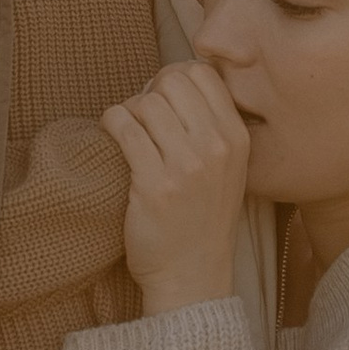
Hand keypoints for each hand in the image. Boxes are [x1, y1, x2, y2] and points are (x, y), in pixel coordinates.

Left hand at [100, 59, 250, 313]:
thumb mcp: (227, 168)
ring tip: (129, 133)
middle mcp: (218, 148)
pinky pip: (123, 127)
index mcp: (237, 139)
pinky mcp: (154, 184)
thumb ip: (211, 125)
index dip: (175, 77)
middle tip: (142, 118)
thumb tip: (172, 77)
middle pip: (172, 81)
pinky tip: (112, 137)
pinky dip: (111, 123)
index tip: (163, 99)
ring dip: (128, 112)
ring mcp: (187, 166)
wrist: (191, 275)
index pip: (203, 74)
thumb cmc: (201, 218)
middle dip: (150, 93)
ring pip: (145, 102)